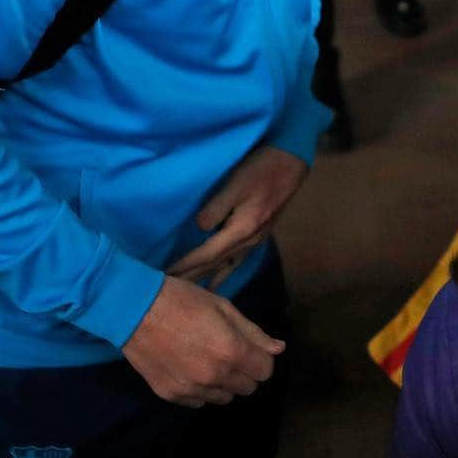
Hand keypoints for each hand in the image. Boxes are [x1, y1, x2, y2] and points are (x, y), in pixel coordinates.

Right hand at [122, 275, 284, 406]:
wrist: (133, 309)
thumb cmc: (182, 299)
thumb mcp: (222, 307)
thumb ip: (252, 332)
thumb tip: (278, 349)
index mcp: (231, 351)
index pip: (265, 371)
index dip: (259, 357)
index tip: (247, 347)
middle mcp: (214, 376)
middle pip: (247, 388)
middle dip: (244, 371)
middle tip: (226, 350)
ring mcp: (192, 389)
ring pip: (224, 398)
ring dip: (222, 382)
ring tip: (205, 357)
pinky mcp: (171, 395)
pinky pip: (198, 401)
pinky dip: (200, 389)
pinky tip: (187, 366)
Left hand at [168, 146, 308, 283]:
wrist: (290, 163)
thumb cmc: (261, 170)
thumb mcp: (235, 184)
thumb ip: (216, 208)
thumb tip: (199, 228)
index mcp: (242, 230)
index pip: (208, 254)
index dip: (187, 265)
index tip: (168, 275)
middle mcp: (249, 241)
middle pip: (216, 264)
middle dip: (193, 276)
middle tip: (172, 288)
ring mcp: (256, 240)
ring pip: (227, 266)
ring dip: (207, 278)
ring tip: (191, 294)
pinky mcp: (259, 234)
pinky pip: (237, 261)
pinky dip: (225, 273)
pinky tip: (219, 280)